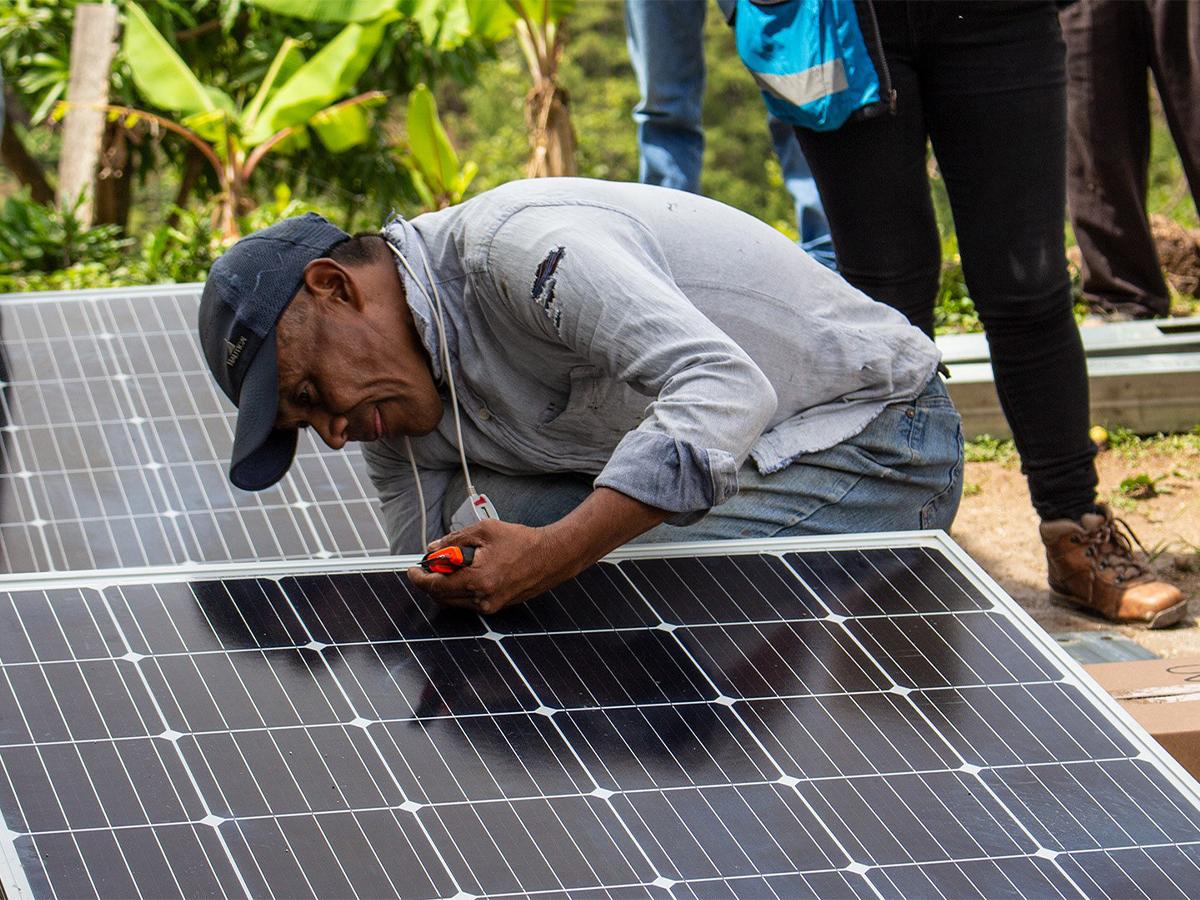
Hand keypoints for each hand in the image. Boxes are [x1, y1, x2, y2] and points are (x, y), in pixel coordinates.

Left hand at [406, 519, 561, 613]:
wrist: (551, 556)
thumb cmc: (522, 541)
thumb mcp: (484, 530)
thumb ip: (454, 540)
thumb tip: (433, 549)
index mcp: (478, 580)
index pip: (436, 585)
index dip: (419, 578)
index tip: (412, 569)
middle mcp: (483, 599)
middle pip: (441, 597)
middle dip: (431, 580)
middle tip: (430, 564)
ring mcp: (491, 606)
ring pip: (454, 601)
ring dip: (445, 585)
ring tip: (451, 564)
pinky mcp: (497, 606)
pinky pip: (468, 602)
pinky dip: (460, 589)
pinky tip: (467, 571)